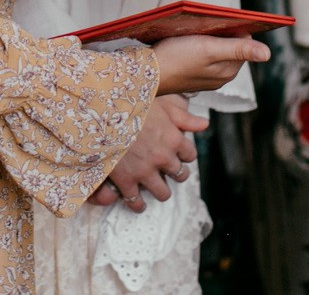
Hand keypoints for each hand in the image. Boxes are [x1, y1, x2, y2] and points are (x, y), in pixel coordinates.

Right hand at [88, 96, 205, 210]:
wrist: (103, 112)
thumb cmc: (133, 104)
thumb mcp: (163, 106)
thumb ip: (185, 117)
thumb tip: (205, 124)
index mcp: (174, 139)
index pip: (190, 154)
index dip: (184, 154)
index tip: (177, 153)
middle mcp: (163, 158)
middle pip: (180, 175)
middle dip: (175, 173)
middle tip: (166, 170)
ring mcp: (145, 171)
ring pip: (163, 193)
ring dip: (161, 191)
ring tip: (156, 187)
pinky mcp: (126, 180)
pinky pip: (136, 202)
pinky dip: (138, 205)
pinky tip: (138, 203)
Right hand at [152, 34, 268, 95]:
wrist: (144, 74)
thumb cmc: (176, 59)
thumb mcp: (209, 49)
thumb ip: (238, 49)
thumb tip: (268, 53)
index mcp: (229, 71)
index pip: (243, 41)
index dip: (233, 27)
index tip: (218, 20)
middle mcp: (220, 76)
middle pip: (230, 44)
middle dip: (220, 32)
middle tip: (202, 25)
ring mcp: (205, 77)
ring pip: (215, 49)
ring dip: (207, 38)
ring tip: (192, 32)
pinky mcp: (191, 74)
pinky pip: (202, 56)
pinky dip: (196, 46)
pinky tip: (184, 42)